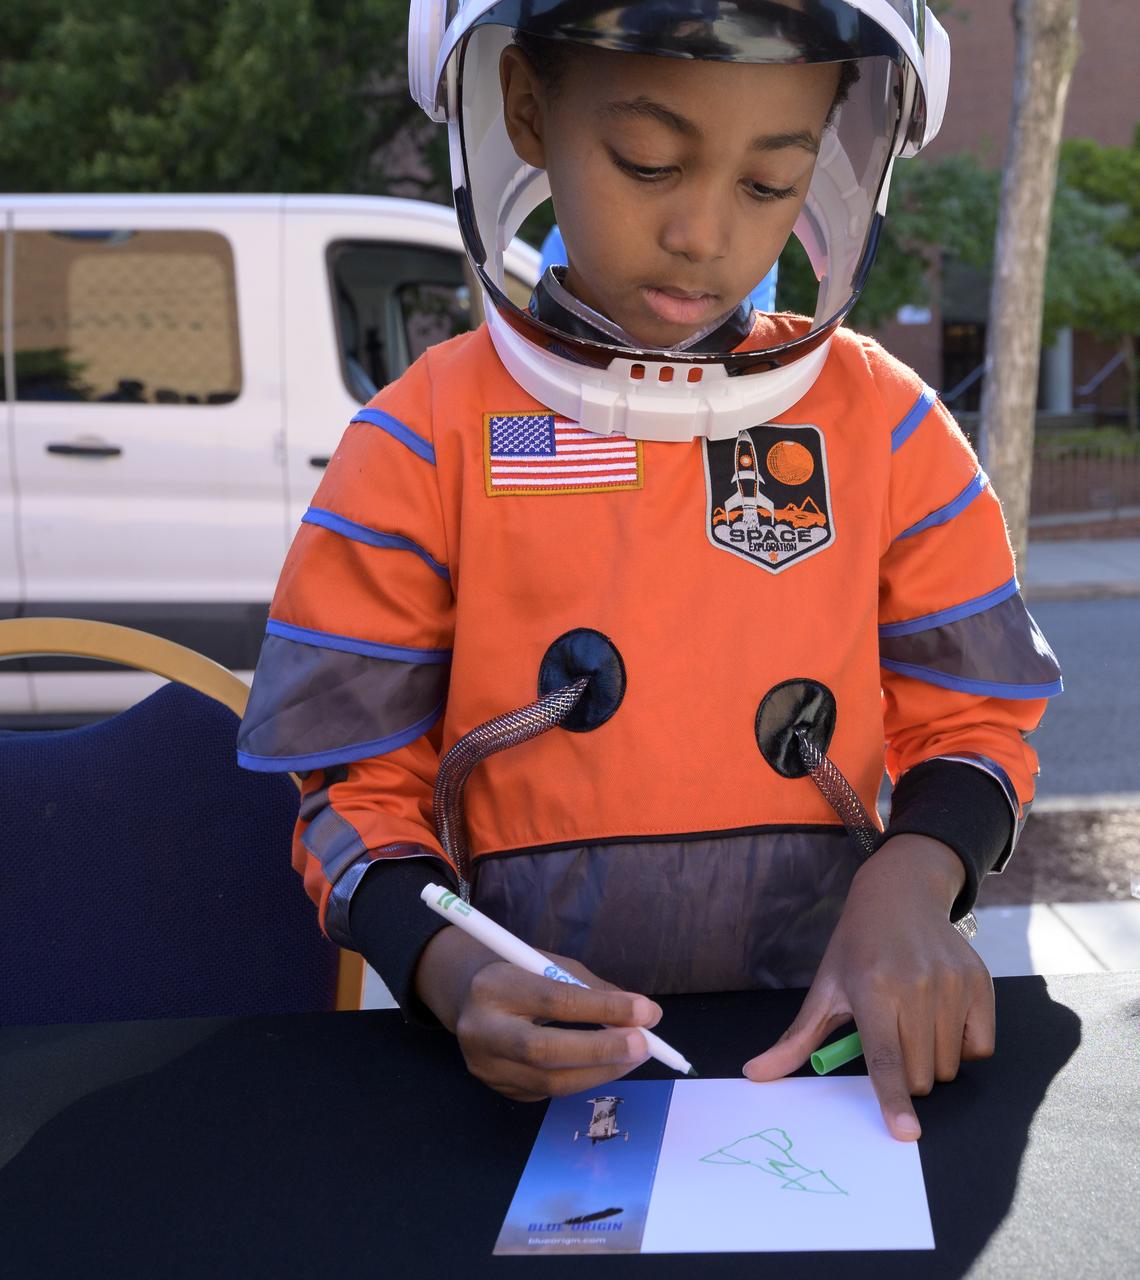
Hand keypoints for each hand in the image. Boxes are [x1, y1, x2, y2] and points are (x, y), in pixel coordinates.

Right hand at [414, 925, 661, 1100]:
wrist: (467, 996)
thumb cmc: (519, 972)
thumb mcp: (550, 964)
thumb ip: (592, 989)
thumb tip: (645, 1015)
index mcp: (494, 986)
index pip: (554, 1001)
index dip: (603, 1008)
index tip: (646, 1011)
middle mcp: (481, 1030)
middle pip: (546, 1051)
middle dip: (602, 1051)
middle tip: (644, 1045)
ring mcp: (486, 1067)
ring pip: (551, 1081)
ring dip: (601, 1071)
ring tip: (635, 1056)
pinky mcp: (498, 1089)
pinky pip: (548, 1091)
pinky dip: (584, 1079)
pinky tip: (606, 1066)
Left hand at [743, 835, 994, 1140]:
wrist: (900, 896)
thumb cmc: (857, 948)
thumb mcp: (825, 988)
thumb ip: (796, 1039)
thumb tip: (754, 1074)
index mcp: (872, 989)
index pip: (884, 1058)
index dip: (894, 1099)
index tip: (905, 1133)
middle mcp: (915, 985)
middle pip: (920, 1074)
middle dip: (904, 1075)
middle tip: (891, 1038)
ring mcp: (951, 983)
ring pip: (949, 1066)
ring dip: (931, 1061)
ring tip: (913, 1021)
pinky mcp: (980, 982)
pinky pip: (980, 1047)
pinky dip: (962, 1046)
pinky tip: (941, 1017)